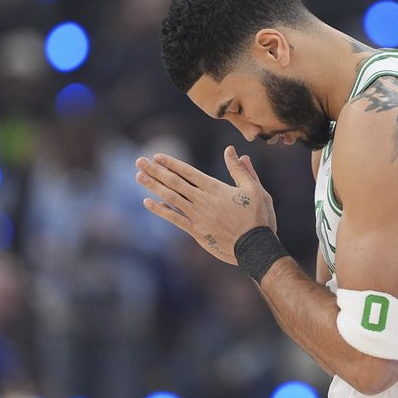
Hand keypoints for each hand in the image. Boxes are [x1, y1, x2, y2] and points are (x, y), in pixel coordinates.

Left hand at [135, 145, 276, 264]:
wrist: (255, 246)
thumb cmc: (258, 217)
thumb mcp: (254, 189)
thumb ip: (240, 169)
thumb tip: (230, 150)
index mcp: (216, 188)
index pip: (188, 172)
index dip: (171, 163)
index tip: (157, 156)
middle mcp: (203, 200)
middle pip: (174, 182)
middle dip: (155, 170)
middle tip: (139, 161)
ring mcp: (198, 216)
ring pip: (170, 198)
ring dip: (153, 187)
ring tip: (139, 176)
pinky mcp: (196, 231)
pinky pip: (174, 219)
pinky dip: (160, 211)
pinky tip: (148, 203)